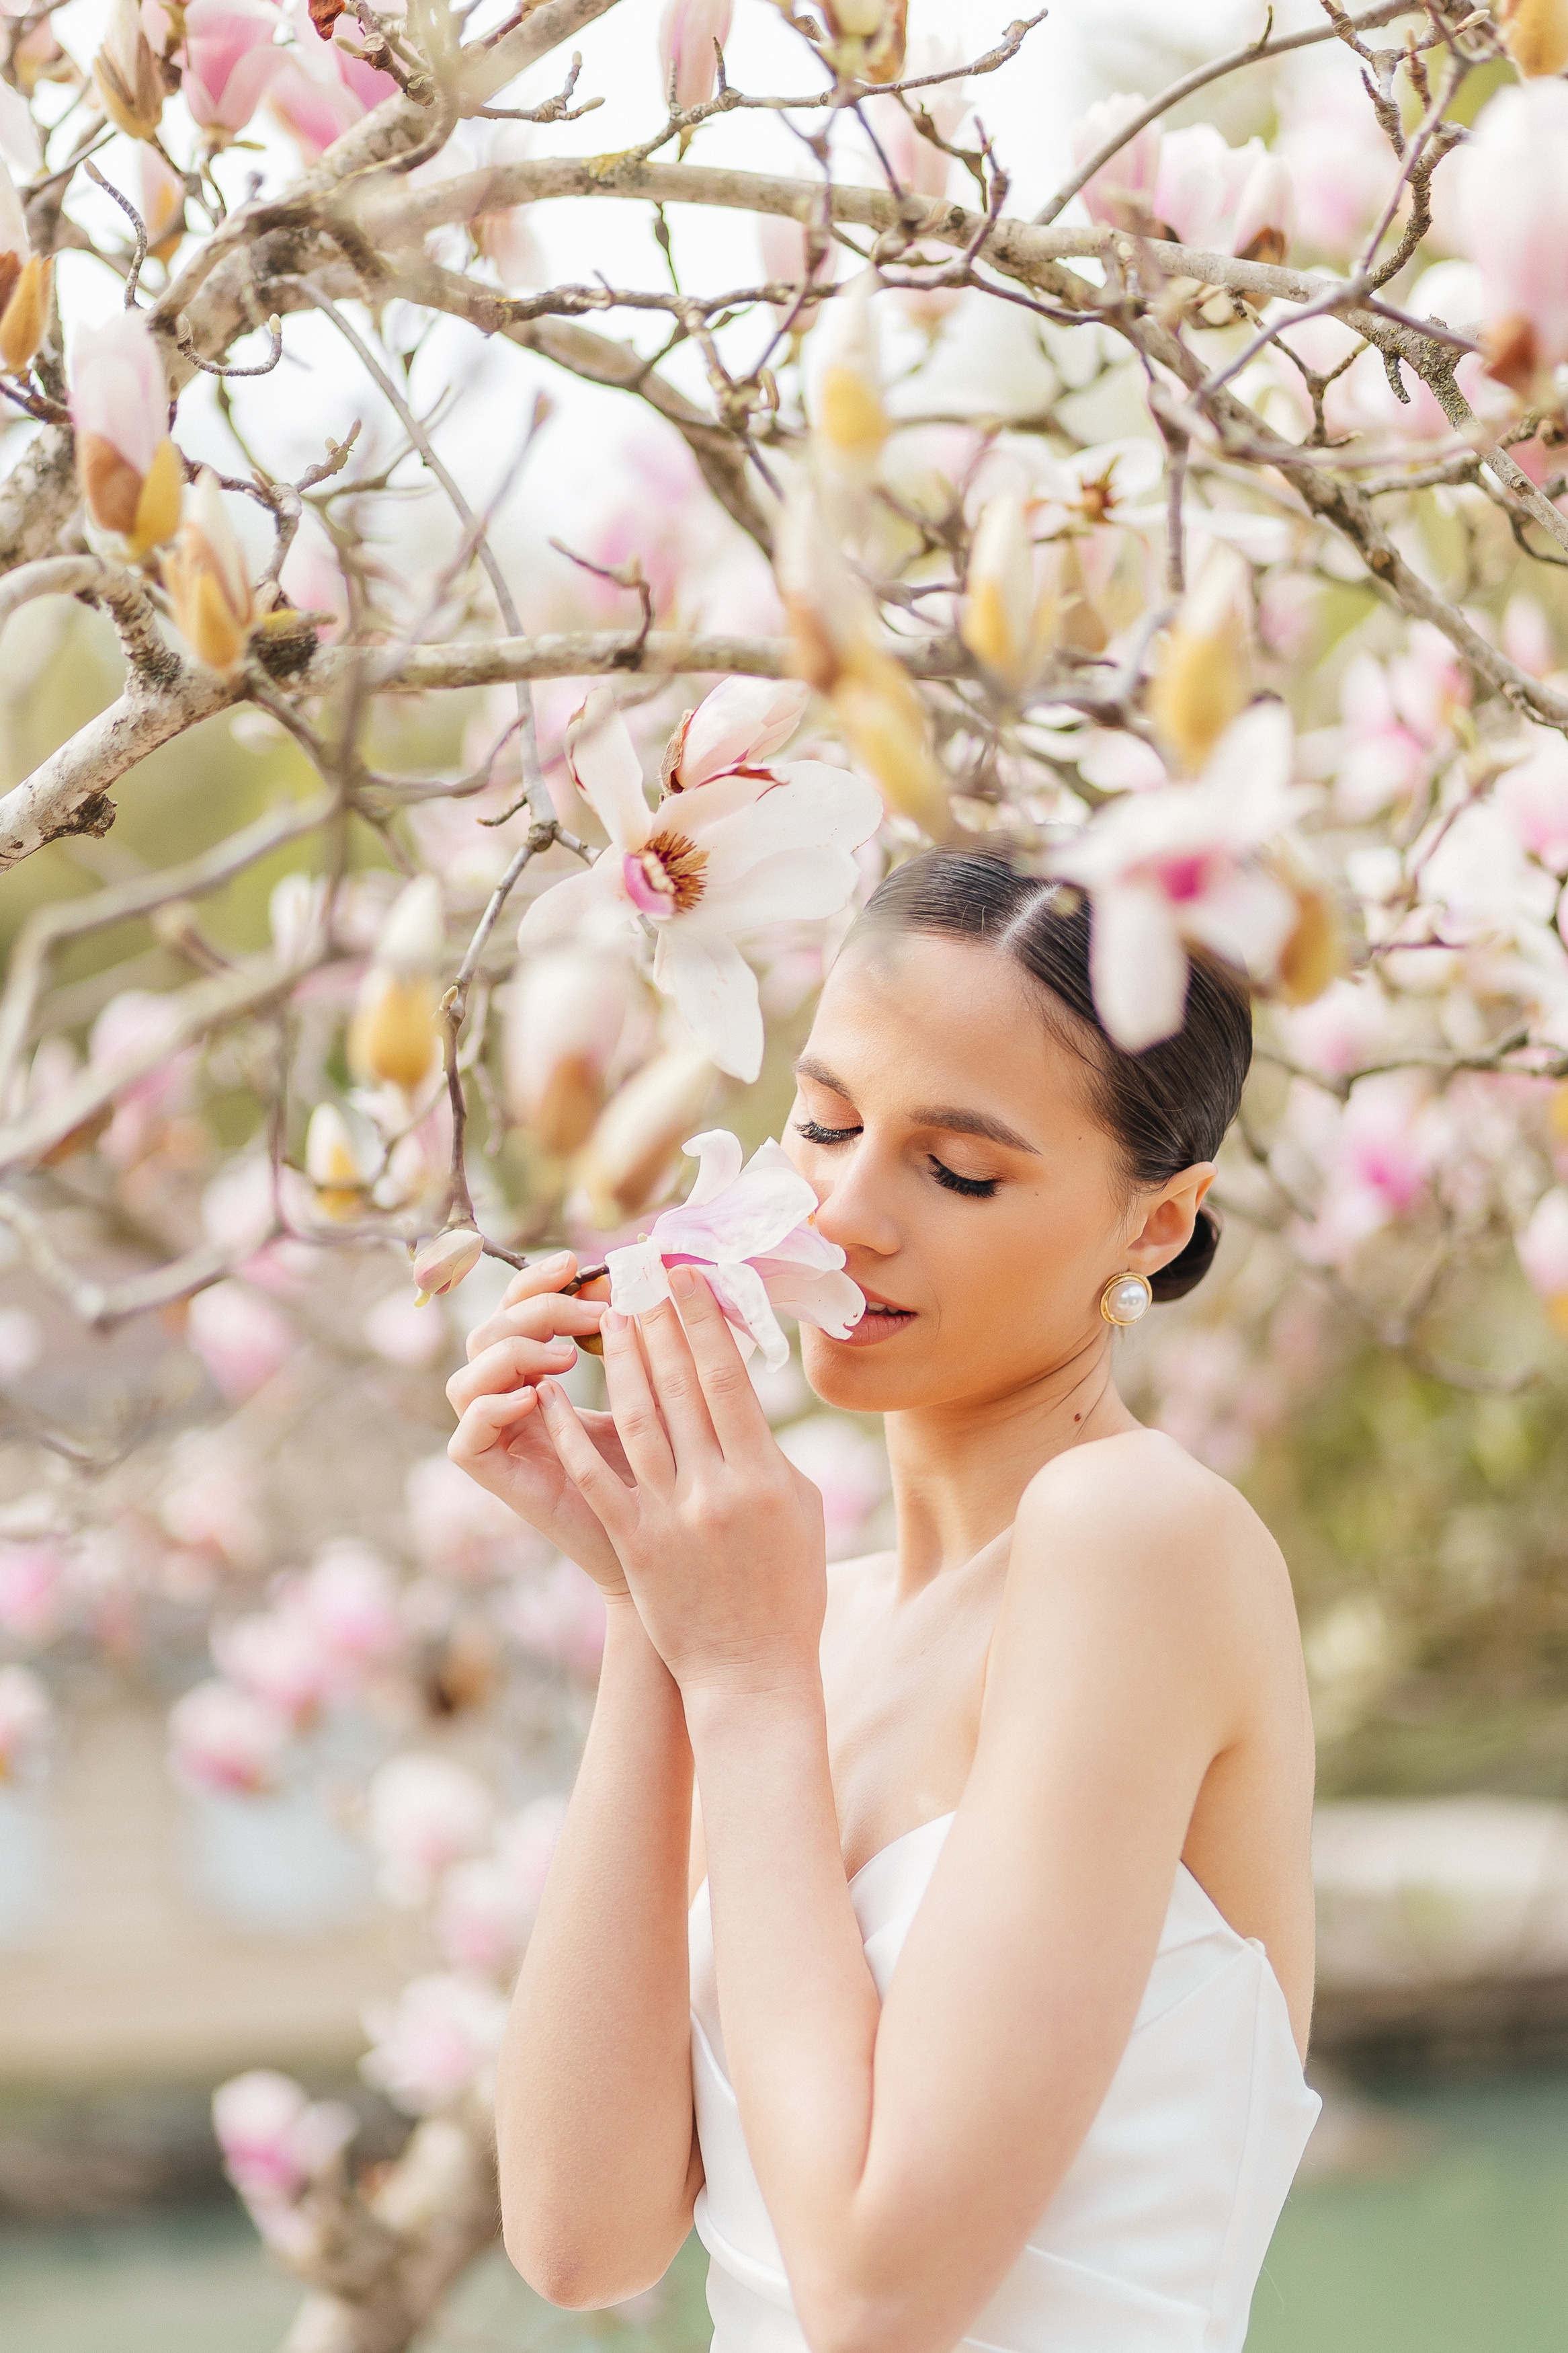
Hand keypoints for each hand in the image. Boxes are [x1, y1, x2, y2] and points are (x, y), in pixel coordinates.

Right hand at [446, 1252, 633, 1598]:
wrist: (662, 1545)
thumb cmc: (663, 1465)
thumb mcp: (652, 1391)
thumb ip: (640, 1341)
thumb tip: (659, 1271)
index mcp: (538, 1372)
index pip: (515, 1310)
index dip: (537, 1280)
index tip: (577, 1261)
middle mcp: (507, 1401)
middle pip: (487, 1334)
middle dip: (535, 1310)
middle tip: (593, 1312)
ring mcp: (496, 1441)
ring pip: (463, 1379)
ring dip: (511, 1355)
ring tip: (564, 1359)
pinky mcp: (493, 1480)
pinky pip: (464, 1437)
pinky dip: (491, 1408)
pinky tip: (534, 1397)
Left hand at [534, 1266, 827, 1696]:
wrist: (753, 1673)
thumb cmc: (786, 1591)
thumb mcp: (798, 1511)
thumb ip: (768, 1453)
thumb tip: (742, 1401)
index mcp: (764, 1475)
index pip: (728, 1381)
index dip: (705, 1323)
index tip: (686, 1279)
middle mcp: (718, 1488)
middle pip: (681, 1387)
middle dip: (658, 1323)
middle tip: (639, 1276)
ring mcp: (673, 1516)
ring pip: (638, 1419)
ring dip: (619, 1360)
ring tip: (604, 1315)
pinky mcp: (636, 1543)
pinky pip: (597, 1475)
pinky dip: (570, 1430)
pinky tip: (552, 1392)